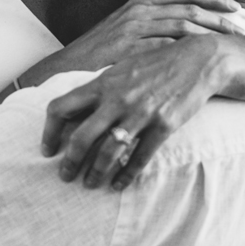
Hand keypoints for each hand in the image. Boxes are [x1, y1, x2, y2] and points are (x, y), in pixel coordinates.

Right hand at [17, 0, 243, 86]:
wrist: (68, 68)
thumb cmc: (100, 52)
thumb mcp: (127, 28)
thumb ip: (153, 24)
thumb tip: (184, 27)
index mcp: (142, 1)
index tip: (236, 8)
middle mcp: (140, 9)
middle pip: (191, 8)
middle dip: (220, 18)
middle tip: (242, 29)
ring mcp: (134, 28)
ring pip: (183, 25)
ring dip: (210, 34)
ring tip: (230, 46)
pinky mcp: (130, 47)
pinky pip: (166, 47)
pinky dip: (187, 52)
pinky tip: (203, 61)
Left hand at [41, 34, 232, 189]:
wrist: (197, 60)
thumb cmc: (155, 65)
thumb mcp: (121, 69)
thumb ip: (99, 88)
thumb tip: (75, 108)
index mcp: (102, 84)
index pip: (61, 107)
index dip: (49, 131)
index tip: (47, 149)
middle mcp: (117, 100)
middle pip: (81, 137)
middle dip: (69, 162)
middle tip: (65, 175)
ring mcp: (140, 114)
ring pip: (108, 153)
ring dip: (95, 174)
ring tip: (91, 184)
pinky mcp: (163, 126)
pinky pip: (140, 158)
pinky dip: (126, 176)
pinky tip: (119, 184)